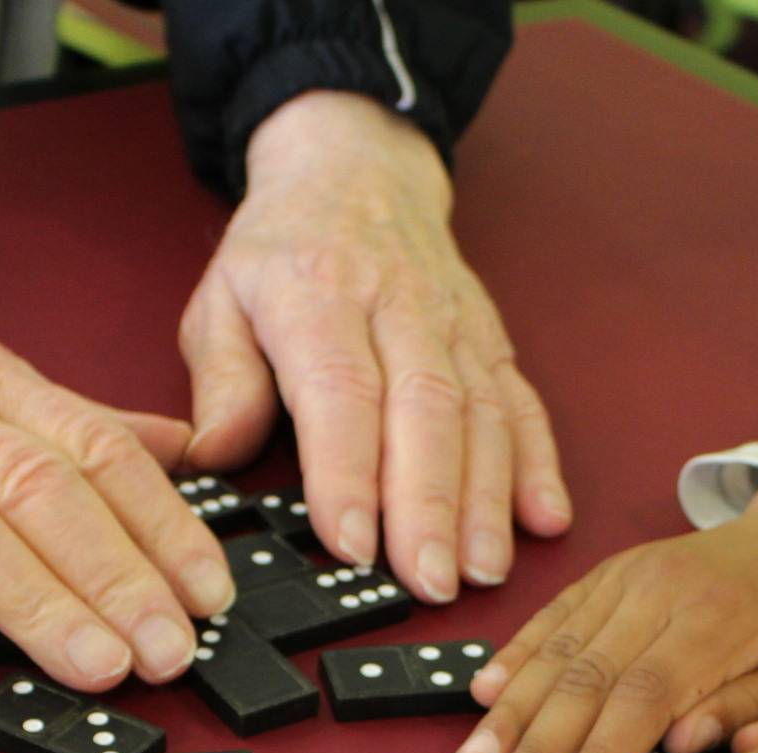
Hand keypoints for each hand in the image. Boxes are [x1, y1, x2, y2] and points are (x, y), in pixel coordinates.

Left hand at [180, 92, 569, 599]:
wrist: (356, 167)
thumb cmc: (282, 249)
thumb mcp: (222, 298)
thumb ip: (221, 381)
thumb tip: (213, 456)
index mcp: (319, 295)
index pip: (341, 391)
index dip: (349, 472)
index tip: (350, 542)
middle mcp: (397, 307)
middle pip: (424, 411)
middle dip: (430, 505)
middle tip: (427, 580)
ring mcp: (454, 323)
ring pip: (481, 413)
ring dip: (487, 499)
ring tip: (481, 570)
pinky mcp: (491, 340)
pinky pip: (521, 403)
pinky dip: (538, 463)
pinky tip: (544, 517)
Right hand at [455, 470, 757, 752]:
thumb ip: (753, 707)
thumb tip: (683, 745)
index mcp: (721, 619)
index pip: (645, 697)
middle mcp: (662, 590)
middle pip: (584, 678)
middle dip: (534, 752)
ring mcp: (628, 577)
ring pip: (557, 650)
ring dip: (509, 714)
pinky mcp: (607, 574)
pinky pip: (553, 617)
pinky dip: (515, 657)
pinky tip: (482, 697)